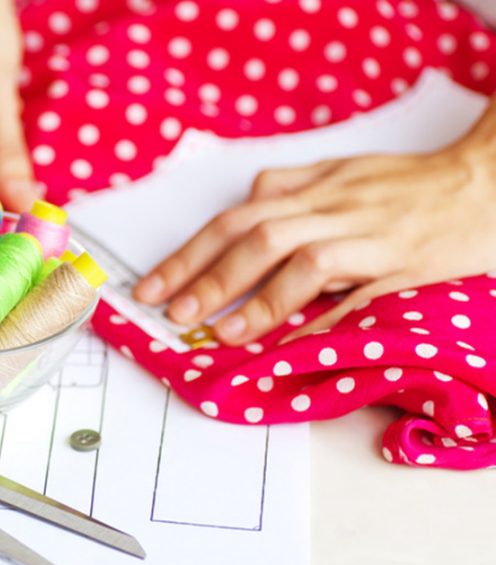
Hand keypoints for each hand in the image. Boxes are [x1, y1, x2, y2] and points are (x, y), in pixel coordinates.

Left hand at [133, 117, 495, 345]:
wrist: (485, 179)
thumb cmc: (408, 181)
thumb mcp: (342, 170)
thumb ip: (293, 186)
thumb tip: (247, 199)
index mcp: (312, 188)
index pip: (235, 219)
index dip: (189, 253)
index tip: (152, 285)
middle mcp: (333, 206)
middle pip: (255, 236)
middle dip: (205, 276)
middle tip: (169, 311)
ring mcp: (369, 234)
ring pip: (302, 258)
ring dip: (257, 297)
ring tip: (222, 332)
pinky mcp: (404, 263)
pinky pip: (360, 290)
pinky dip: (324, 314)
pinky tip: (295, 342)